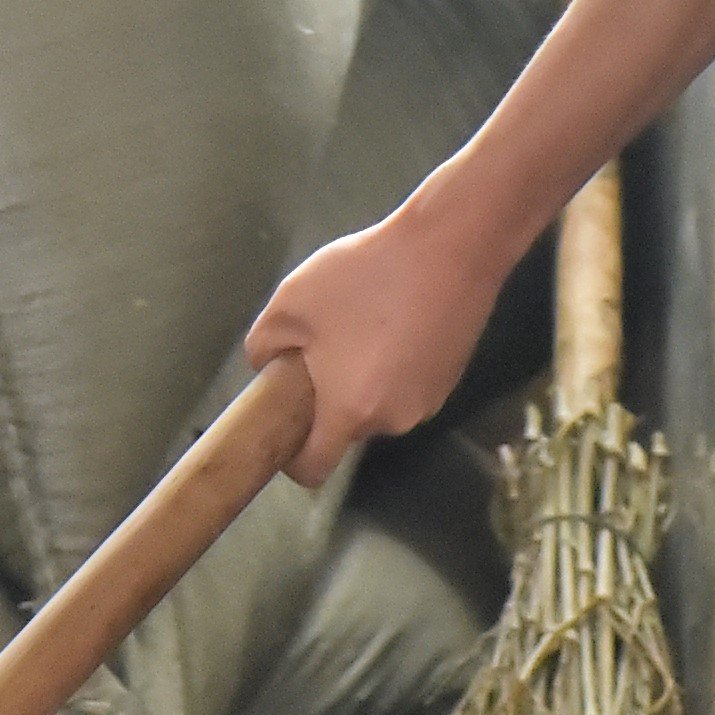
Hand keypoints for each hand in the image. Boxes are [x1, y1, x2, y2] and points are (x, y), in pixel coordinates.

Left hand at [244, 194, 519, 488]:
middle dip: (329, 396)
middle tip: (324, 342)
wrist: (452, 246)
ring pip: (377, 402)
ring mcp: (428, 401)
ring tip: (365, 319)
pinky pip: (406, 383)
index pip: (313, 468)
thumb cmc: (366, 275)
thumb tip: (269, 368)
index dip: (291, 457)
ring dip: (363, 376)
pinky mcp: (450, 377)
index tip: (284, 427)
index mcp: (350, 411)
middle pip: (347, 427)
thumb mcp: (289, 302)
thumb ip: (263, 348)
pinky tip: (396, 316)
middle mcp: (393, 419)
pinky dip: (395, 363)